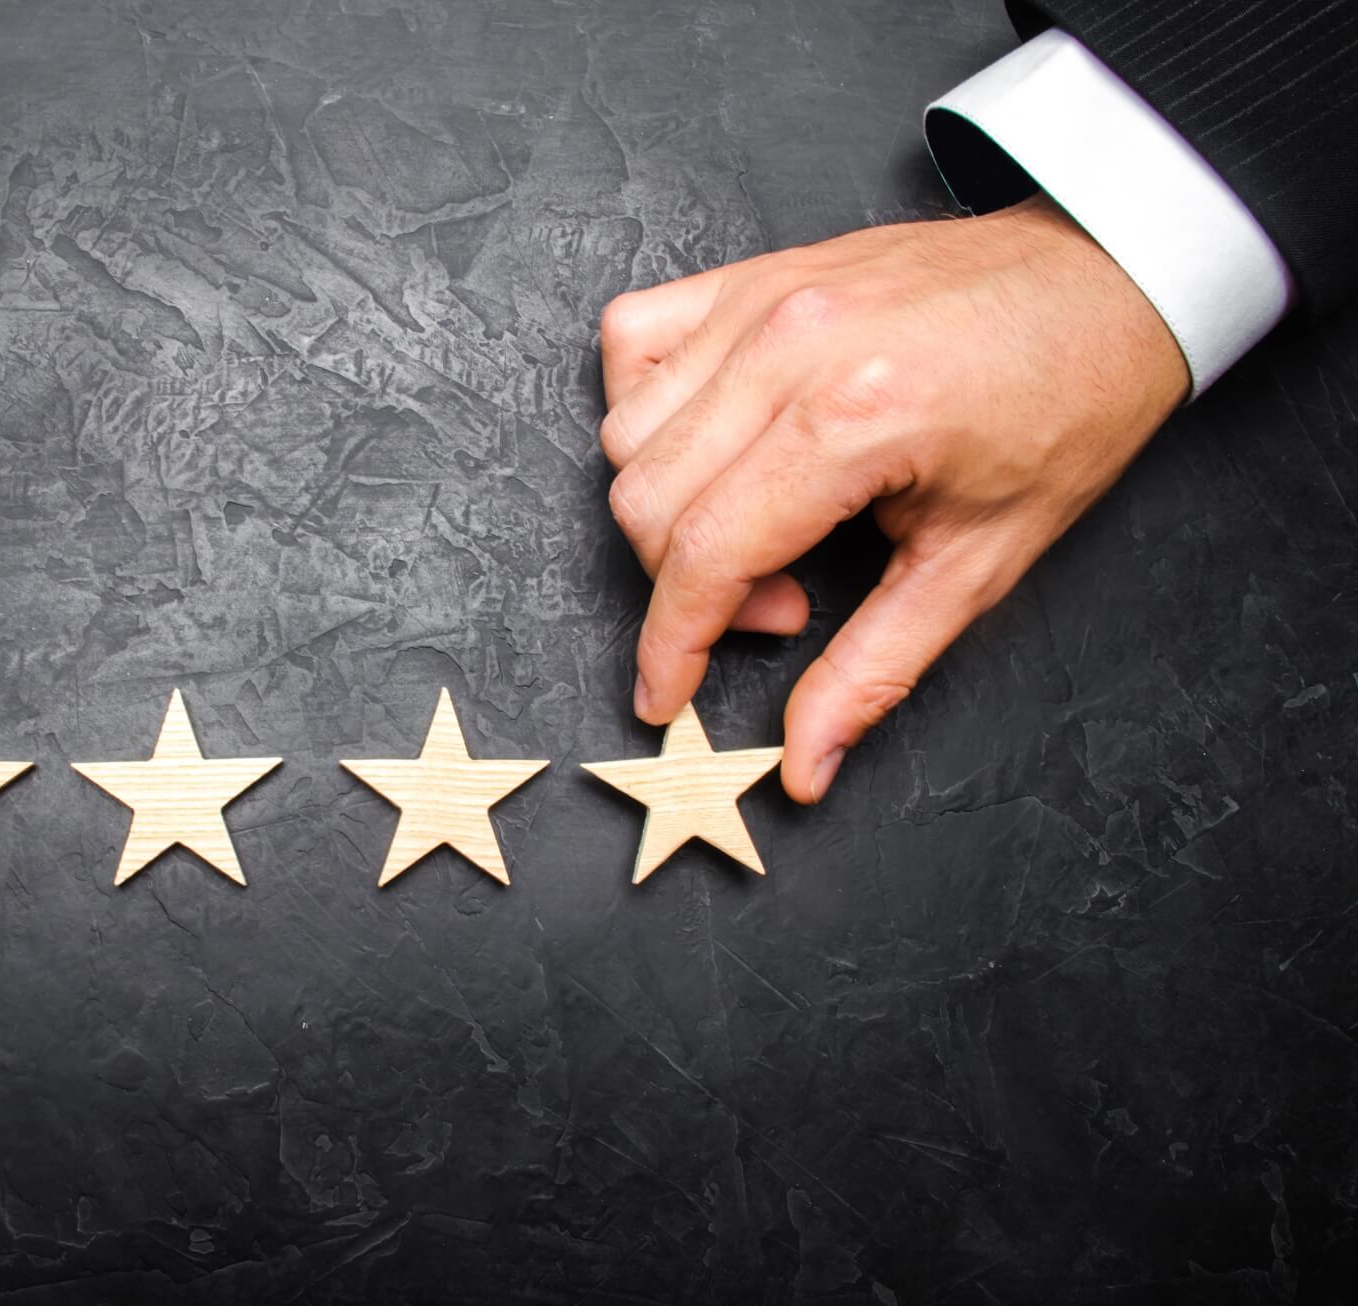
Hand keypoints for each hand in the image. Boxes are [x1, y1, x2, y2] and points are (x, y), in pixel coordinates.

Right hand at [599, 195, 1186, 802]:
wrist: (1110, 285)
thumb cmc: (1068, 410)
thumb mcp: (981, 563)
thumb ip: (874, 667)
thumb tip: (804, 763)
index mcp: (852, 419)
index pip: (705, 553)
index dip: (671, 643)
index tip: (664, 695)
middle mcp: (788, 347)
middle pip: (648, 500)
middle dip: (689, 584)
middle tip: (783, 601)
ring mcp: (762, 299)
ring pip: (626, 433)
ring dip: (670, 505)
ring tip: (765, 522)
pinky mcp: (754, 273)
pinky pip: (631, 339)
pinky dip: (642, 404)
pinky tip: (710, 442)